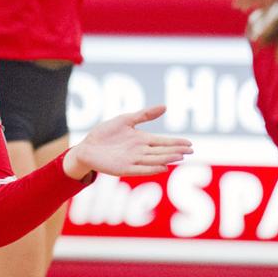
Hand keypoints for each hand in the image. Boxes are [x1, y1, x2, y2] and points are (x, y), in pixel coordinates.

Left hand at [63, 105, 191, 178]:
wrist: (87, 146)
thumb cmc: (106, 133)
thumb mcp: (125, 120)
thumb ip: (144, 115)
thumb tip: (165, 107)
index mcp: (142, 140)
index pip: (163, 142)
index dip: (176, 143)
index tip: (190, 143)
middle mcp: (140, 151)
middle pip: (161, 151)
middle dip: (176, 151)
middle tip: (190, 151)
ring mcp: (133, 160)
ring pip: (153, 160)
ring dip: (166, 159)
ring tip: (180, 157)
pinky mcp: (123, 168)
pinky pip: (140, 169)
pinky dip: (151, 169)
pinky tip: (162, 167)